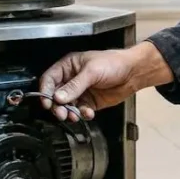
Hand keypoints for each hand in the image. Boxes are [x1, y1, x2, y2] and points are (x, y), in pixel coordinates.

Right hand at [37, 42, 173, 121]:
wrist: (133, 73)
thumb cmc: (113, 63)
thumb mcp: (92, 71)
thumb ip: (75, 86)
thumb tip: (58, 97)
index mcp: (68, 66)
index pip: (49, 79)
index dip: (46, 91)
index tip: (47, 102)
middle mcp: (71, 79)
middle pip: (55, 95)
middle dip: (57, 106)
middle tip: (60, 113)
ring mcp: (80, 92)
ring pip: (67, 106)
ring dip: (69, 112)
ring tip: (73, 115)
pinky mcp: (89, 102)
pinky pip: (80, 111)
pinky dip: (82, 114)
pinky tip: (88, 113)